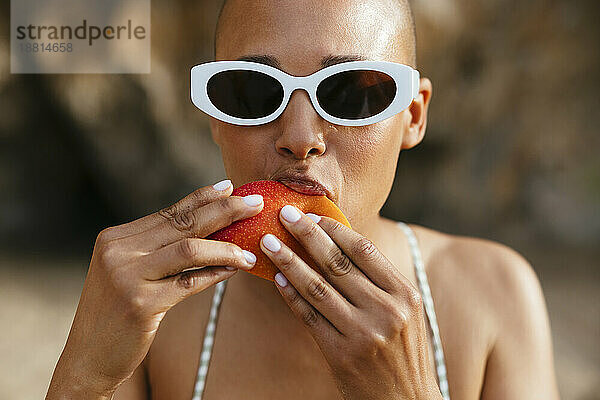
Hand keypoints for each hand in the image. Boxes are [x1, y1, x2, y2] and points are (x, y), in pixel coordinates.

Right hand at [46, 180, 262, 397]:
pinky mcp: (140, 304)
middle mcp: (119, 251)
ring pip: (190, 249)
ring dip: (226, 248)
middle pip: (183, 223)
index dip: (204, 198)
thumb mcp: (128, 270)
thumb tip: (205, 223)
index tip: (230, 187)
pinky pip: (189, 283)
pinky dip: (216, 275)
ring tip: (251, 252)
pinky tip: (234, 270)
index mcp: (116, 238)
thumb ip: (157, 247)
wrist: (88, 355)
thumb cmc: (116, 311)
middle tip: (255, 203)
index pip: (170, 212)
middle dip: (225, 210)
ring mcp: (128, 277)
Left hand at [260, 205, 442, 399]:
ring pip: (317, 287)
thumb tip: (338, 243)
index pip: (364, 250)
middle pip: (337, 263)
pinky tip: (278, 278)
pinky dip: (291, 294)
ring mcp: (362, 333)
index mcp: (405, 295)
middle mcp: (385, 311)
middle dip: (306, 235)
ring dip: (289, 261)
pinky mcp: (340, 354)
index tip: (312, 214)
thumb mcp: (405, 313)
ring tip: (269, 243)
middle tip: (284, 214)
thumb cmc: (403, 352)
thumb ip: (379, 282)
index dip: (334, 229)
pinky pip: (308, 316)